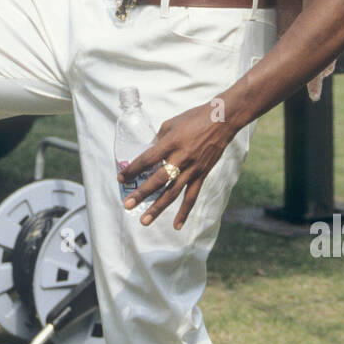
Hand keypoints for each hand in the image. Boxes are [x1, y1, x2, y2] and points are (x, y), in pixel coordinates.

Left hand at [116, 100, 233, 228]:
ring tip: (145, 221)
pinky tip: (177, 225)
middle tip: (128, 205)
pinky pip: (192, 196)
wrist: (222, 121)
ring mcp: (193, 169)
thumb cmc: (194, 118)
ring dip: (158, 208)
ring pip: (173, 192)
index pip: (148, 159)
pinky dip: (184, 212)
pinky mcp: (202, 175)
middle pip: (159, 180)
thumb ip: (159, 140)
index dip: (133, 170)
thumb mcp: (171, 124)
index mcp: (171, 143)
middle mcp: (181, 158)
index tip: (121, 178)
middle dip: (142, 193)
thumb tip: (150, 155)